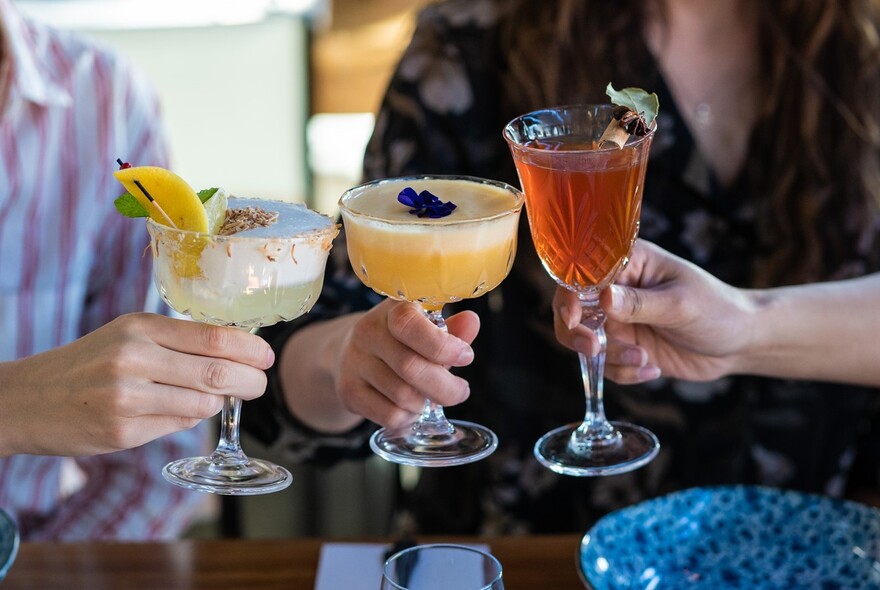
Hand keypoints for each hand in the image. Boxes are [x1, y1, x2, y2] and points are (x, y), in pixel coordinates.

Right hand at [0, 313, 273, 456]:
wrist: (25, 399)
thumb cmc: (87, 364)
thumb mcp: (127, 336)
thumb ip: (177, 344)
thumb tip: (235, 357)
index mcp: (140, 327)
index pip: (214, 337)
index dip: (250, 349)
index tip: (266, 356)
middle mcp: (134, 358)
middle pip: (217, 371)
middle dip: (250, 381)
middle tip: (259, 384)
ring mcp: (128, 397)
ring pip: (202, 404)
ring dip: (218, 403)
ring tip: (215, 397)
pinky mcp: (123, 431)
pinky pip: (178, 426)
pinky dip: (189, 420)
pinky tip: (178, 411)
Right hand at [334, 299, 478, 427]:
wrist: (351, 353)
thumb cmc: (401, 341)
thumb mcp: (427, 329)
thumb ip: (452, 330)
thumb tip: (471, 322)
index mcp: (392, 309)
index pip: (409, 325)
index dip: (442, 346)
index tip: (466, 357)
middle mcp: (367, 331)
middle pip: (411, 367)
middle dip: (446, 387)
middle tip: (460, 391)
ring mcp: (354, 361)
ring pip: (402, 396)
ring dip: (426, 404)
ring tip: (430, 398)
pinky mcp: (348, 390)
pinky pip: (389, 415)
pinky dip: (409, 418)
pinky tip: (411, 409)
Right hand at [553, 240, 755, 383]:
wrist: (740, 343)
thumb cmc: (717, 309)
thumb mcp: (680, 304)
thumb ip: (640, 303)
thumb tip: (603, 298)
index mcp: (627, 263)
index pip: (583, 273)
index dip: (569, 295)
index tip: (575, 319)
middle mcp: (615, 290)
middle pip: (571, 309)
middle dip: (577, 334)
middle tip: (594, 350)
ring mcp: (618, 320)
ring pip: (586, 342)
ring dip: (611, 358)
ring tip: (644, 359)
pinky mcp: (624, 347)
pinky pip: (606, 365)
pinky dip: (624, 372)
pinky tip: (653, 370)